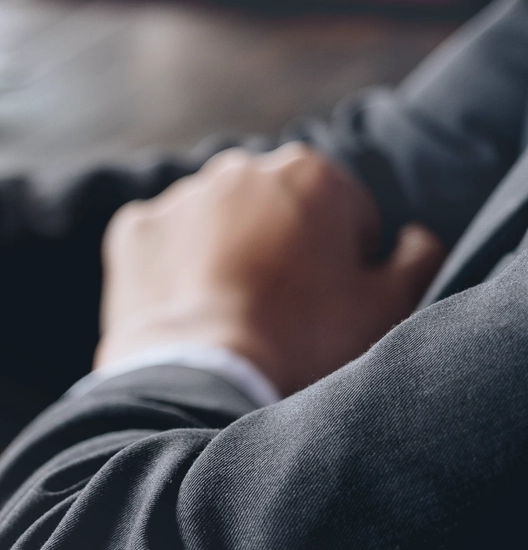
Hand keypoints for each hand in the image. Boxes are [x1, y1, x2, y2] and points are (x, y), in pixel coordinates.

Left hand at [98, 144, 445, 394]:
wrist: (204, 381)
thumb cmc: (304, 342)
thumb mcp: (388, 305)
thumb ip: (418, 257)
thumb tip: (412, 238)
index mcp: (312, 172)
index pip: (343, 214)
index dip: (345, 264)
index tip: (328, 305)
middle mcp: (240, 168)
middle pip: (275, 210)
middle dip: (280, 248)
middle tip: (278, 312)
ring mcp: (179, 197)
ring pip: (214, 223)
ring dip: (224, 254)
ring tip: (228, 315)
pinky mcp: (132, 231)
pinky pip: (160, 245)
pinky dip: (170, 271)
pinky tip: (185, 311)